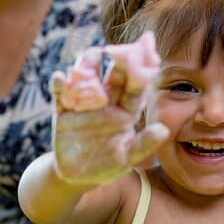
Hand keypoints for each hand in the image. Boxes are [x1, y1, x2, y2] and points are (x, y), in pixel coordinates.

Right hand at [51, 34, 168, 184]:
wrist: (77, 176)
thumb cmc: (107, 166)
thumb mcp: (127, 158)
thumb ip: (144, 144)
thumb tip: (164, 130)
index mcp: (125, 112)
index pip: (136, 88)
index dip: (143, 71)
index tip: (149, 53)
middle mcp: (106, 103)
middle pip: (113, 77)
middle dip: (118, 60)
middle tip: (120, 47)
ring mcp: (84, 105)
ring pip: (87, 79)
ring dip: (88, 65)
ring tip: (92, 55)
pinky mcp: (63, 112)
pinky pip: (60, 95)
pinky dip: (59, 85)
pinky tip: (60, 78)